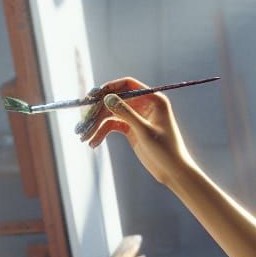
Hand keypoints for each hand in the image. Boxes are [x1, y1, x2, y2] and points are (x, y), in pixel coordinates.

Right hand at [79, 76, 193, 186]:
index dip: (109, 88)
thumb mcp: (144, 131)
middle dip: (97, 111)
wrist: (172, 171)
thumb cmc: (165, 150)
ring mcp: (136, 116)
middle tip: (82, 121)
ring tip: (83, 137)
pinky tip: (93, 143)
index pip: (127, 85)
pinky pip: (112, 126)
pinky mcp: (131, 128)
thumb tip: (107, 97)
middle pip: (115, 100)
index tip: (92, 96)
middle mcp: (144, 104)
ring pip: (110, 114)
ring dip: (96, 124)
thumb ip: (126, 113)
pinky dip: (101, 133)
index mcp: (154, 99)